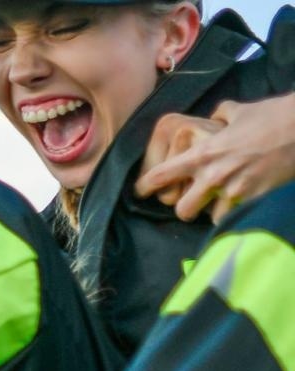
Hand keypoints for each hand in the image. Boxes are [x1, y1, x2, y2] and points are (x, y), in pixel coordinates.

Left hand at [135, 95, 294, 223]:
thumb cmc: (272, 115)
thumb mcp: (239, 111)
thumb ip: (220, 116)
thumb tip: (214, 118)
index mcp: (203, 153)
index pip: (161, 176)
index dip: (146, 187)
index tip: (141, 192)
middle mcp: (213, 176)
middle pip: (182, 209)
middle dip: (184, 208)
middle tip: (191, 203)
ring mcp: (233, 191)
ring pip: (210, 217)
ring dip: (214, 212)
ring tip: (221, 204)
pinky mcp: (254, 199)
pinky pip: (236, 217)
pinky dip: (236, 214)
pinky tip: (241, 205)